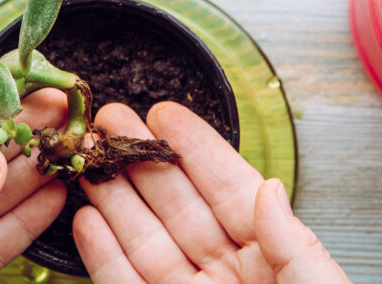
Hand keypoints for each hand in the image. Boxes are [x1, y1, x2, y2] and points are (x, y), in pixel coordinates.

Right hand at [73, 102, 350, 282]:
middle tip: (108, 121)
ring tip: (88, 162)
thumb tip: (268, 188)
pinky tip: (87, 221)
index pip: (227, 188)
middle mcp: (229, 273)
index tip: (164, 114)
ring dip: (113, 198)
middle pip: (176, 205)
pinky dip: (104, 254)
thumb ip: (293, 242)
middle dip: (140, 160)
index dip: (195, 149)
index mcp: (274, 256)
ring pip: (144, 240)